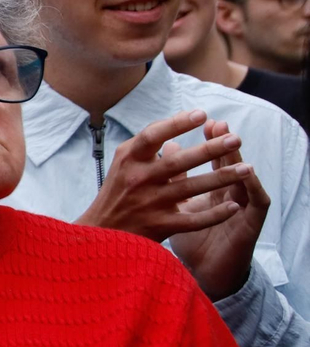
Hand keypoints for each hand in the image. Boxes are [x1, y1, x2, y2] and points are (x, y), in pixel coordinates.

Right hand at [76, 110, 254, 240]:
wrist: (100, 232)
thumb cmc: (117, 192)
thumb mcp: (123, 164)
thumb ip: (147, 146)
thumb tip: (176, 131)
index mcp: (129, 160)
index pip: (153, 136)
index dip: (177, 124)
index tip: (203, 114)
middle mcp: (138, 179)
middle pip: (178, 162)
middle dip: (210, 150)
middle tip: (236, 138)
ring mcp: (149, 203)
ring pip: (191, 188)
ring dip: (221, 178)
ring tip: (246, 168)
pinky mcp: (160, 225)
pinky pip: (193, 219)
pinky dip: (215, 214)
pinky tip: (235, 206)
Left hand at [169, 119, 269, 299]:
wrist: (204, 273)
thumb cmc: (190, 237)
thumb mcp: (178, 205)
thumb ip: (174, 177)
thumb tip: (166, 145)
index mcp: (210, 189)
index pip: (210, 160)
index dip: (205, 140)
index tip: (198, 120)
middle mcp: (228, 194)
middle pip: (228, 165)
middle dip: (222, 144)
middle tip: (218, 125)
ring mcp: (241, 208)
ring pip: (244, 180)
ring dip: (239, 160)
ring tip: (234, 143)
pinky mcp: (250, 224)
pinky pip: (256, 203)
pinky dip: (252, 189)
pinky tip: (248, 176)